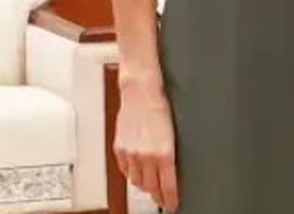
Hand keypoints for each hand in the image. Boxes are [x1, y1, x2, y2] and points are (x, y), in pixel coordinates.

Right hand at [113, 81, 179, 210]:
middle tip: (163, 199)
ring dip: (144, 186)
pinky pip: (125, 171)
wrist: (141, 91)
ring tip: (151, 187)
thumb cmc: (160, 106)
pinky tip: (137, 173)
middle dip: (157, 195)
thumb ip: (171, 152)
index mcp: (164, 152)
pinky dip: (131, 175)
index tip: (173, 204)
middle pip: (150, 187)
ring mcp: (130, 153)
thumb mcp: (174, 131)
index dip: (170, 198)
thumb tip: (174, 167)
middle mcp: (145, 155)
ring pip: (136, 181)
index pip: (167, 185)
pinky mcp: (119, 149)